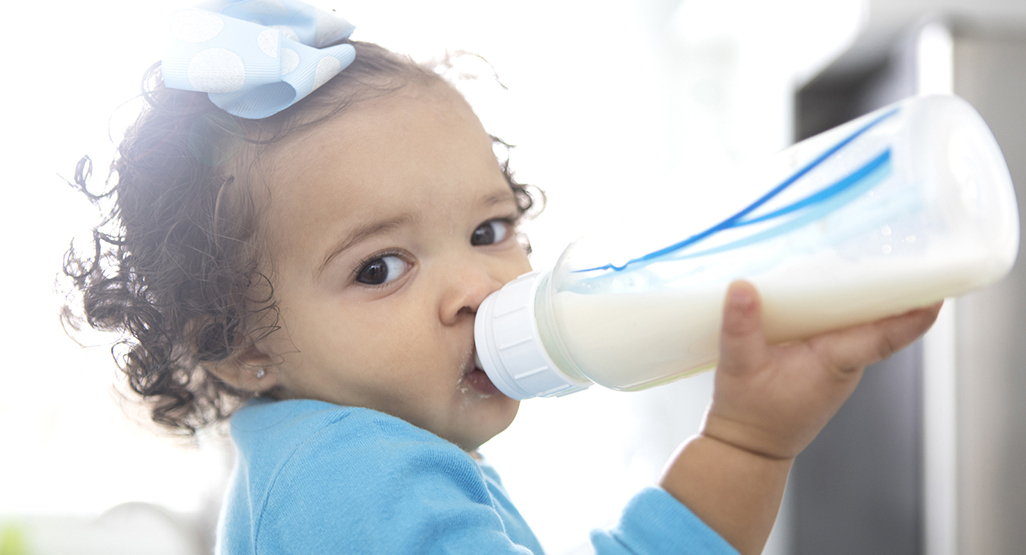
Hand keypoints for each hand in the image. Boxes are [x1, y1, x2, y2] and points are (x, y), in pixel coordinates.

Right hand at [702, 280, 941, 459]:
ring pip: (859, 328)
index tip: (936, 295)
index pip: (886, 337)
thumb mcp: (738, 367)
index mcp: (833, 363)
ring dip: (864, 299)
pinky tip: (825, 292)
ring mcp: (835, 368)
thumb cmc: (748, 415)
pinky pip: (841, 334)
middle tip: (897, 253)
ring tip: (862, 259)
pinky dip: (840, 312)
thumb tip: (742, 287)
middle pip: (878, 324)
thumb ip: (740, 327)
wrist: (747, 449)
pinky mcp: (821, 367)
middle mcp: (843, 366)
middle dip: (891, 291)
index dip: (913, 317)